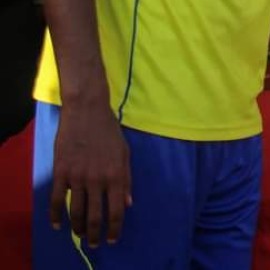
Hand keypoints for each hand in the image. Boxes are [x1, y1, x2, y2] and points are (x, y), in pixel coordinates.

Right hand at [50, 102, 131, 246]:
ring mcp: (78, 177)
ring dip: (78, 228)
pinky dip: (56, 215)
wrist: (87, 112)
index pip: (116, 210)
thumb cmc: (109, 131)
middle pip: (95, 216)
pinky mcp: (61, 172)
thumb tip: (128, 203)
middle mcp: (97, 179)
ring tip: (80, 235)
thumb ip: (126, 179)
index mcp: (116, 175)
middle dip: (95, 234)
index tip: (113, 238)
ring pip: (76, 211)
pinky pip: (57, 199)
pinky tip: (57, 224)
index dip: (114, 228)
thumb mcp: (125, 153)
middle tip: (95, 243)